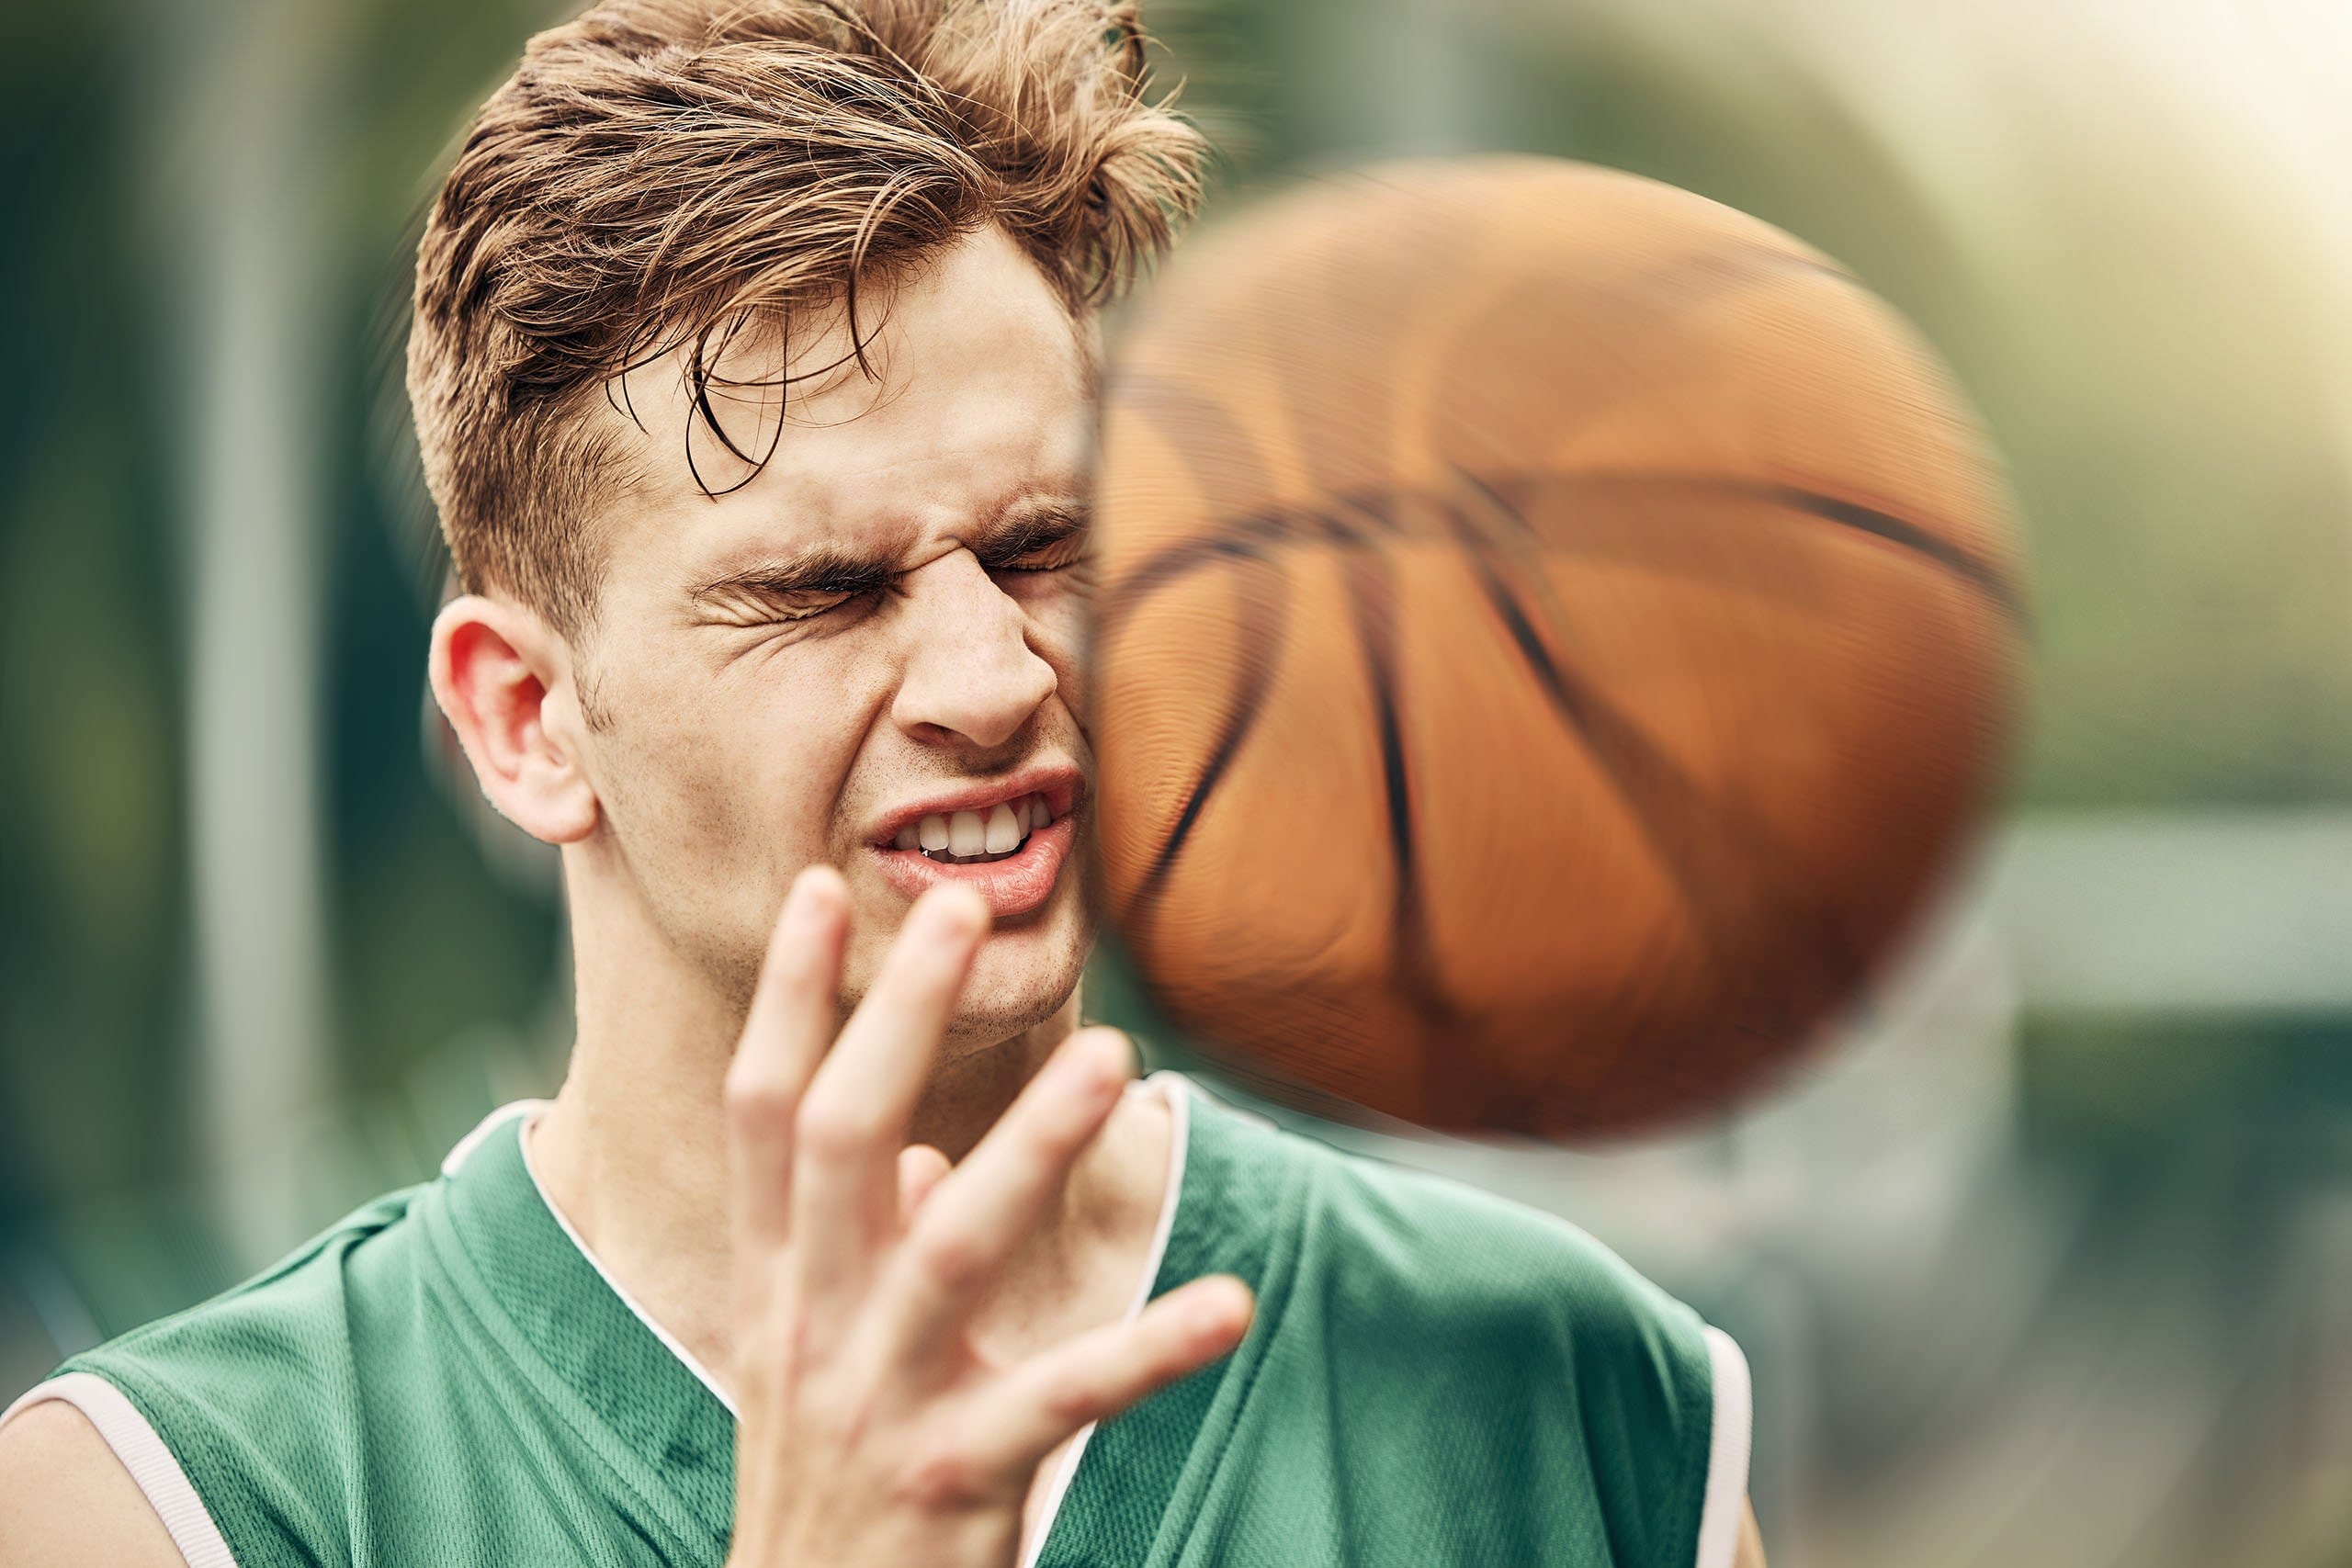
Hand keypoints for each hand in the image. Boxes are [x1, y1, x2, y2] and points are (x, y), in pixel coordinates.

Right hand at [721, 867, 1253, 1567]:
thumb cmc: (834, 1488)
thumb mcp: (816, 1362)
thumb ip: (860, 1249)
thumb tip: (921, 1152)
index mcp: (777, 1286)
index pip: (761, 1114)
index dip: (785, 1000)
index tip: (817, 885)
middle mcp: (809, 1326)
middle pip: (835, 1141)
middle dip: (890, 1020)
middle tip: (954, 910)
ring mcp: (876, 1403)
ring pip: (949, 1246)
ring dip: (1032, 1146)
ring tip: (1113, 1059)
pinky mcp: (953, 1482)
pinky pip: (1062, 1398)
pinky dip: (1149, 1349)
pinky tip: (1230, 1303)